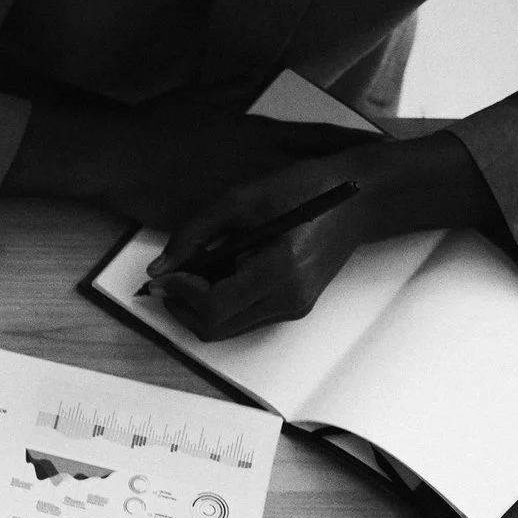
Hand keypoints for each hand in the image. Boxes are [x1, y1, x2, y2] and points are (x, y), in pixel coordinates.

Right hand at [6, 93, 375, 227]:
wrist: (122, 158)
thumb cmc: (157, 125)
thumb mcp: (201, 96)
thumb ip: (235, 88)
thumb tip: (258, 74)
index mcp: (256, 133)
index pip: (316, 136)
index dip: (348, 141)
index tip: (378, 145)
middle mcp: (257, 166)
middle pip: (313, 177)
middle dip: (342, 184)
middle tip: (371, 194)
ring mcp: (238, 199)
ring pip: (283, 214)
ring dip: (305, 223)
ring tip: (330, 231)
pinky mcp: (216, 227)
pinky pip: (243, 240)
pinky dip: (259, 248)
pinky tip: (275, 258)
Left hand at [146, 133, 497, 339]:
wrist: (359, 199)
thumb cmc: (305, 189)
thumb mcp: (243, 198)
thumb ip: (195, 232)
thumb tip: (159, 269)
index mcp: (280, 270)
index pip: (214, 306)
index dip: (180, 293)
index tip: (166, 274)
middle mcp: (288, 298)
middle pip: (215, 328)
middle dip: (182, 307)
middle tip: (169, 280)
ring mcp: (293, 307)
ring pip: (226, 328)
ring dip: (200, 307)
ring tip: (193, 274)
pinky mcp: (294, 307)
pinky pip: (244, 318)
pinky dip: (222, 304)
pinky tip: (219, 275)